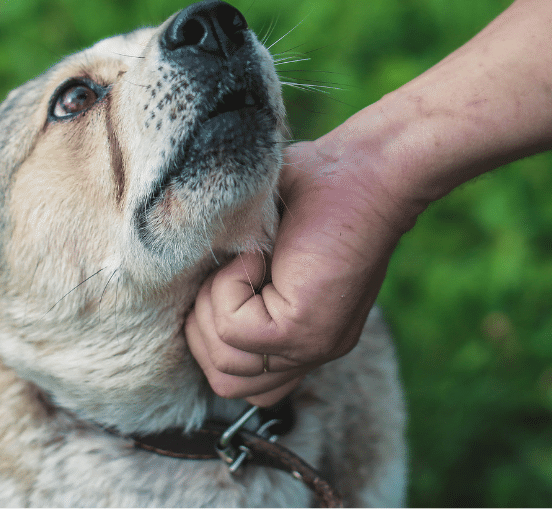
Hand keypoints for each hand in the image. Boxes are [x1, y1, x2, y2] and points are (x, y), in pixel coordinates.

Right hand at [185, 134, 420, 405]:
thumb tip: (184, 278)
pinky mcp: (302, 330)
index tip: (222, 281)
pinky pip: (233, 330)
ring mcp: (309, 347)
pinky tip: (256, 254)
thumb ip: (235, 277)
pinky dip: (230, 287)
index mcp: (303, 335)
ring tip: (244, 260)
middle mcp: (309, 350)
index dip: (212, 333)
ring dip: (215, 306)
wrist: (368, 170)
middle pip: (226, 381)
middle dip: (205, 327)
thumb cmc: (319, 187)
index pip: (241, 380)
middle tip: (229, 272)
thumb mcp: (262, 241)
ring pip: (225, 367)